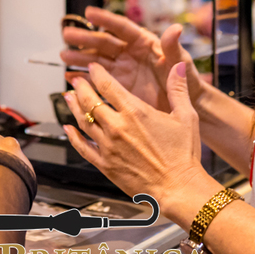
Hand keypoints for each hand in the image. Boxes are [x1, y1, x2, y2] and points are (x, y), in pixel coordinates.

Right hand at [60, 7, 206, 111]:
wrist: (187, 107)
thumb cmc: (188, 82)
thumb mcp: (181, 64)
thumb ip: (173, 48)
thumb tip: (175, 28)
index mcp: (144, 43)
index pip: (122, 28)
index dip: (105, 19)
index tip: (89, 12)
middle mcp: (130, 54)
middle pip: (104, 43)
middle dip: (85, 38)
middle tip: (67, 35)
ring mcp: (122, 71)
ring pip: (97, 60)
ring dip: (80, 58)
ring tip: (64, 56)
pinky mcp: (118, 88)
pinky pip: (97, 81)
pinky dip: (84, 79)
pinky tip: (70, 77)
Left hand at [62, 62, 208, 203]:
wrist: (178, 188)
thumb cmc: (183, 155)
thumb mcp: (186, 117)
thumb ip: (178, 89)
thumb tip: (177, 65)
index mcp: (135, 112)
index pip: (108, 85)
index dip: (97, 73)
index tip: (92, 68)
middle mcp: (117, 127)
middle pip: (90, 101)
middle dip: (80, 87)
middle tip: (76, 80)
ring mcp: (108, 146)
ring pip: (83, 122)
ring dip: (73, 107)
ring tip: (68, 97)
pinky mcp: (105, 165)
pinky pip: (83, 148)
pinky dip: (72, 137)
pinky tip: (67, 128)